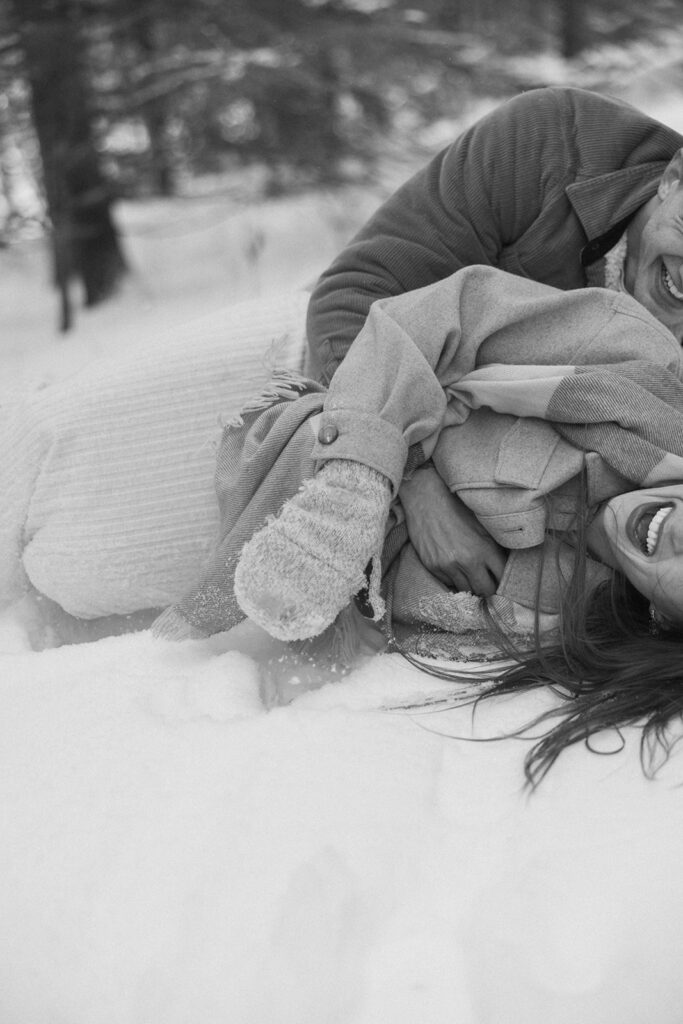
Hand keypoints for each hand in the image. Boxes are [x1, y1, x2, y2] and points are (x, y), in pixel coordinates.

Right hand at [398, 464, 506, 596]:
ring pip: (466, 590)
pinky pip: (448, 583)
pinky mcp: (433, 567)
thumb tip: (504, 565)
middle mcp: (467, 561)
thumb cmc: (457, 507)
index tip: (502, 580)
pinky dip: (454, 579)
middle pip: (485, 590)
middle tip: (488, 582)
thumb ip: (494, 546)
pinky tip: (455, 567)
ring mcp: (448, 566)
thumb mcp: (482, 524)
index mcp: (484, 548)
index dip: (503, 581)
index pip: (501, 578)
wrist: (426, 499)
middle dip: (488, 588)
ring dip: (470, 585)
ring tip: (471, 575)